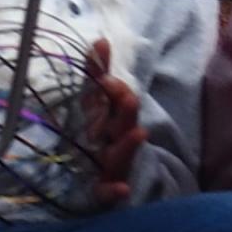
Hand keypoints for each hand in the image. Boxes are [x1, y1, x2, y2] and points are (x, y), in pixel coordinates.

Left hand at [85, 40, 146, 206]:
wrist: (102, 182)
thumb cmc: (100, 139)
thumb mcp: (93, 108)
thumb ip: (96, 76)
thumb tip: (100, 40)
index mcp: (111, 118)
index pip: (114, 97)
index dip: (111, 83)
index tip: (103, 68)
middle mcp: (115, 138)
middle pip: (124, 121)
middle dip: (125, 109)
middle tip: (125, 95)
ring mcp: (113, 164)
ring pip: (122, 153)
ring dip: (129, 144)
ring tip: (139, 135)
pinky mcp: (105, 189)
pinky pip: (109, 191)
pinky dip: (115, 190)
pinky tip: (120, 188)